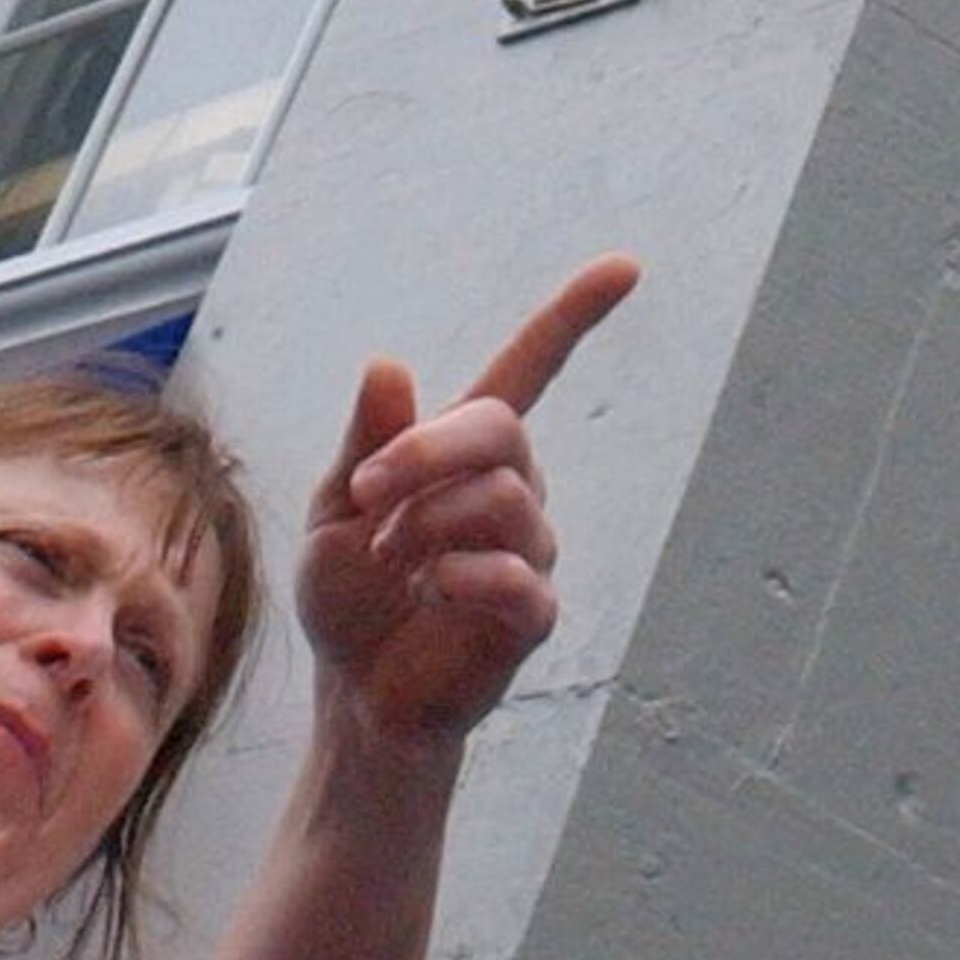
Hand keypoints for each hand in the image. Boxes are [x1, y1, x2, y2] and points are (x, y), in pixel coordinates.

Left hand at [299, 257, 636, 754]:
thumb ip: (365, 442)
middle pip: (500, 429)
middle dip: (425, 453)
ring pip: (501, 500)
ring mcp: (528, 550)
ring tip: (393, 562)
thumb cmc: (349, 594)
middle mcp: (510, 487)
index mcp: (463, 450)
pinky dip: (459, 579)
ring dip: (427, 526)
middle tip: (364, 493)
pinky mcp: (533, 613)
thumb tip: (388, 363)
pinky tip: (432, 596)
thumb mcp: (333, 508)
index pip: (531, 367)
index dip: (576, 314)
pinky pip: (515, 576)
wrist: (354, 693)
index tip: (626, 266)